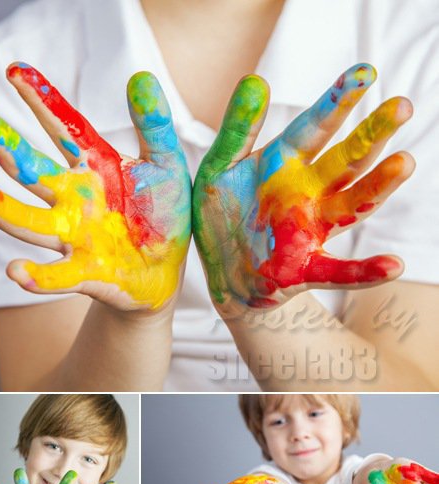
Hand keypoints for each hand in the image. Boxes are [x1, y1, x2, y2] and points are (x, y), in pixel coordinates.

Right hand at [0, 65, 190, 309]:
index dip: (40, 99)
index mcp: (92, 166)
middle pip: (32, 170)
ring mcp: (73, 237)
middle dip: (4, 146)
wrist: (167, 272)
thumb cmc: (163, 213)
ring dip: (1, 209)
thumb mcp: (167, 165)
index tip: (15, 70)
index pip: (62, 127)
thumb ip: (155, 127)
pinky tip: (15, 270)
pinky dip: (38, 276)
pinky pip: (57, 276)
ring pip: (30, 222)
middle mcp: (72, 199)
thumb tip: (141, 77)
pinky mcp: (85, 273)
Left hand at [193, 65, 413, 310]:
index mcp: (285, 162)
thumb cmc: (222, 213)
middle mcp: (306, 193)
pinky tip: (393, 266)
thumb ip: (238, 129)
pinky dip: (365, 272)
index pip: (316, 125)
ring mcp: (309, 231)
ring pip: (351, 206)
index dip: (338, 100)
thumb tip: (255, 80)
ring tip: (404, 163)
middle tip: (402, 107)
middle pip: (346, 160)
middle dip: (373, 133)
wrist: (219, 271)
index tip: (365, 72)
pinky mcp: (303, 270)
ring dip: (378, 187)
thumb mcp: (220, 167)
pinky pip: (337, 272)